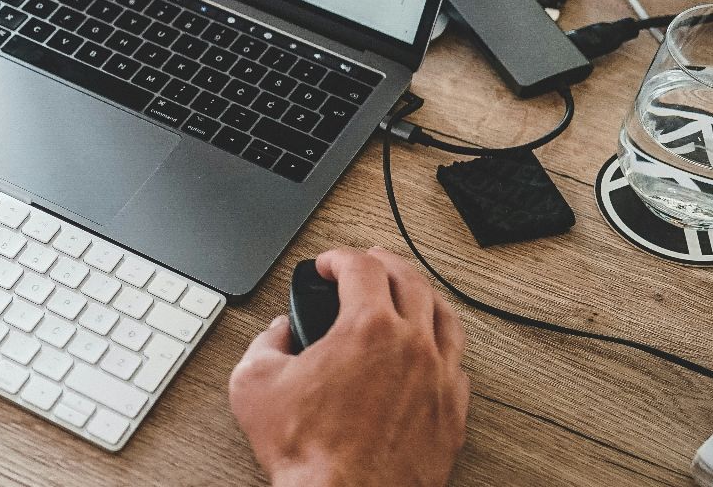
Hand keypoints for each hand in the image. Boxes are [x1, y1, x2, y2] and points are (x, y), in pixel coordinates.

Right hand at [228, 248, 469, 486]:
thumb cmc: (310, 454)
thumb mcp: (254, 384)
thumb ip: (265, 343)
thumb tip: (278, 334)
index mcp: (367, 329)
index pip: (361, 267)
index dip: (339, 257)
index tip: (328, 264)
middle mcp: (412, 347)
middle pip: (410, 280)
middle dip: (384, 264)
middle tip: (368, 263)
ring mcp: (440, 381)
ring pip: (445, 318)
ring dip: (423, 297)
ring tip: (408, 295)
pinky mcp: (453, 415)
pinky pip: (458, 365)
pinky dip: (441, 347)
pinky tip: (429, 352)